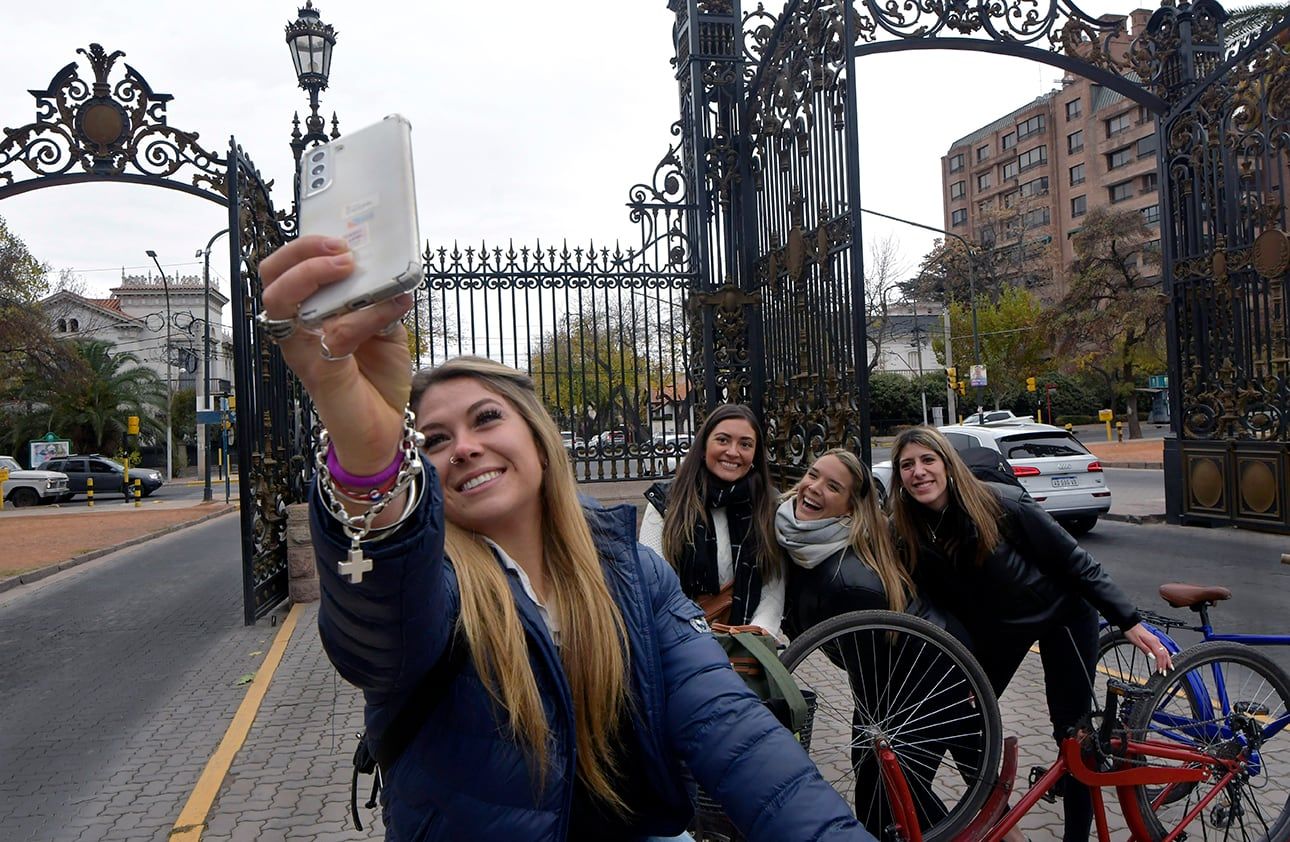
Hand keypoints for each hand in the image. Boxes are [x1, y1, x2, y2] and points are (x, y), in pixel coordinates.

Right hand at [259, 235, 413, 472]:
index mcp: (306, 314)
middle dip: (300, 252)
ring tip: (350, 266)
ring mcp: (300, 350)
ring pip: (280, 301)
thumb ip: (378, 300)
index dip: (303, 247)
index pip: (283, 270)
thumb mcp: (384, 328)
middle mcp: (295, 330)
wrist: (384, 428)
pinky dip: (366, 314)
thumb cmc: (377, 377)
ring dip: (316, 275)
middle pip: (270, 278)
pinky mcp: (319, 371)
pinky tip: (395, 306)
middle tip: (341, 249)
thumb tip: (388, 270)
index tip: (340, 237)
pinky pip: (334, 332)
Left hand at [1122, 622, 1172, 673]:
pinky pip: (1163, 648)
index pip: (1160, 655)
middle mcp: (1156, 641)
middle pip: (1165, 654)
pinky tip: (1166, 657)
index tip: (1161, 671)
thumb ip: (1145, 650)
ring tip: (1169, 667)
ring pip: (1165, 651)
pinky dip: (1166, 655)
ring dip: (1168, 660)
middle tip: (1165, 673)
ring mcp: (1156, 640)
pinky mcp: (1154, 640)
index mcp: (1153, 642)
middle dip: (1166, 664)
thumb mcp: (1136, 642)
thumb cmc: (1131, 632)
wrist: (1130, 623)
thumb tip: (1152, 657)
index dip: (1161, 664)